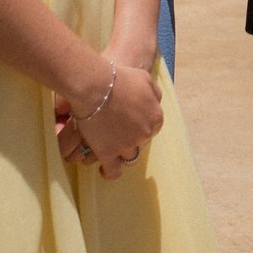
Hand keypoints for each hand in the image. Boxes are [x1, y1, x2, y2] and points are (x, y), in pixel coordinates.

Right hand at [58, 56, 163, 176]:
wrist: (96, 88)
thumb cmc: (120, 79)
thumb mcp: (146, 79)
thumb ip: (154, 94)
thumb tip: (155, 103)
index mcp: (156, 117)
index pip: (154, 127)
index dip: (143, 124)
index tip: (132, 122)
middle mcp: (144, 134)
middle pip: (141, 142)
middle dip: (132, 137)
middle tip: (118, 130)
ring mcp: (126, 146)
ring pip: (128, 157)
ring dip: (121, 152)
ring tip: (111, 146)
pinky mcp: (107, 154)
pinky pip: (112, 172)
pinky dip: (109, 172)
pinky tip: (103, 169)